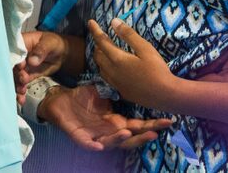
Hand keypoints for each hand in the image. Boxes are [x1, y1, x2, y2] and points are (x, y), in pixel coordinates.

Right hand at [14, 31, 68, 102]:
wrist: (62, 53)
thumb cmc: (54, 43)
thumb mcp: (49, 43)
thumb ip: (41, 50)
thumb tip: (31, 61)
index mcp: (20, 44)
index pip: (11, 51)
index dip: (13, 59)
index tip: (21, 67)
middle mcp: (17, 56)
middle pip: (10, 67)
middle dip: (14, 76)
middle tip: (23, 81)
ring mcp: (21, 67)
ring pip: (14, 78)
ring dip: (16, 86)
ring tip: (22, 92)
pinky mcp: (26, 77)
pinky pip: (20, 85)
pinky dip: (20, 92)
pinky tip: (21, 99)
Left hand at [39, 84, 172, 150]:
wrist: (60, 99)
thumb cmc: (83, 97)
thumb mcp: (104, 91)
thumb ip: (118, 92)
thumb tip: (135, 82)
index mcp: (116, 121)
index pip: (137, 125)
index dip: (151, 124)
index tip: (167, 120)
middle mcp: (108, 132)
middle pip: (129, 139)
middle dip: (141, 136)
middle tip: (154, 132)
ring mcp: (94, 136)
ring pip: (111, 143)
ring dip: (120, 139)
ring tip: (129, 131)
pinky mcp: (79, 137)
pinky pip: (87, 144)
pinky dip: (94, 145)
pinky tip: (100, 145)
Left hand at [88, 18, 175, 109]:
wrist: (164, 95)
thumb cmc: (156, 69)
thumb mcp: (145, 48)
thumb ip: (129, 35)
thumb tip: (114, 22)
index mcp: (117, 59)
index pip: (101, 42)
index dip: (95, 31)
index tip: (90, 22)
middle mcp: (112, 72)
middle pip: (98, 56)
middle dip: (97, 45)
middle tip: (102, 37)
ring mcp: (116, 84)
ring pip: (101, 69)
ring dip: (100, 58)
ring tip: (105, 51)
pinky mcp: (122, 92)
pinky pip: (108, 79)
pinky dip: (106, 69)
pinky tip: (114, 69)